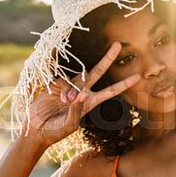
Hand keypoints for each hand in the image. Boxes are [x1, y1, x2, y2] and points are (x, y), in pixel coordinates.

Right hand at [26, 42, 140, 146]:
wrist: (36, 129)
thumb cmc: (56, 131)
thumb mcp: (70, 125)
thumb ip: (77, 110)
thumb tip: (81, 94)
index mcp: (90, 103)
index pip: (110, 91)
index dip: (123, 84)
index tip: (138, 77)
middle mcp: (82, 92)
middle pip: (97, 72)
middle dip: (107, 58)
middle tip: (117, 45)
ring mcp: (70, 86)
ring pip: (79, 78)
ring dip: (74, 89)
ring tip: (66, 103)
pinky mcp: (57, 84)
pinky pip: (65, 81)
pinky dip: (65, 89)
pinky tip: (61, 100)